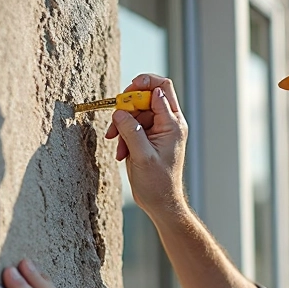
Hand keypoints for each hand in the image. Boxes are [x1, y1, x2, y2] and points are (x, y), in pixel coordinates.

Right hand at [106, 74, 188, 216]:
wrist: (159, 202)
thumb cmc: (157, 183)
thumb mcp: (143, 155)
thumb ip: (132, 130)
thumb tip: (121, 109)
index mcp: (173, 123)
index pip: (161, 88)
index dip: (142, 85)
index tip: (125, 95)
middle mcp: (167, 123)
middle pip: (144, 98)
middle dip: (126, 108)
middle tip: (115, 122)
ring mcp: (157, 130)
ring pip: (134, 113)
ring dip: (121, 126)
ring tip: (117, 145)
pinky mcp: (146, 138)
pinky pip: (131, 126)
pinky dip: (122, 136)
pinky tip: (120, 152)